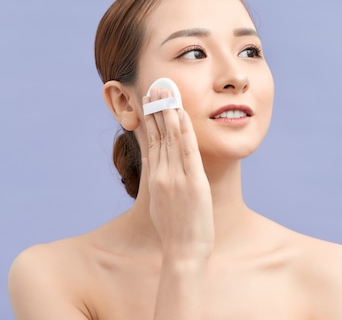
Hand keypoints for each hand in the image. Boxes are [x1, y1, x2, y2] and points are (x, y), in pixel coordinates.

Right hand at [142, 88, 214, 261]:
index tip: (148, 102)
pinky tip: (182, 115)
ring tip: (166, 92)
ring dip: (168, 113)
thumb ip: (157, 180)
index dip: (150, 120)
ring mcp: (176, 178)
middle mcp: (162, 175)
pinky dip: (184, 131)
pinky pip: (187, 151)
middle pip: (158, 135)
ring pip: (171, 139)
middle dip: (156, 109)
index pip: (151, 142)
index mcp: (155, 179)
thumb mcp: (159, 203)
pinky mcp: (193, 182)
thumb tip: (152, 162)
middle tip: (154, 88)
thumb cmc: (174, 231)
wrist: (183, 252)